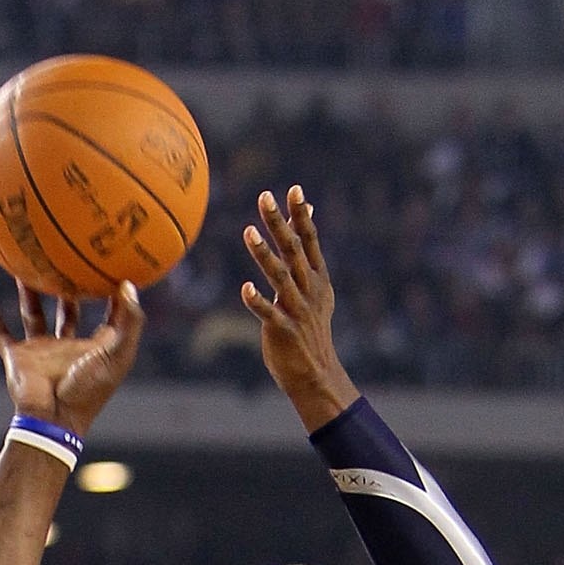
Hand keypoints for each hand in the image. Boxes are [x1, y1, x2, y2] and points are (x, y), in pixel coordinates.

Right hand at [0, 281, 143, 437]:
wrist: (51, 417)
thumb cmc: (88, 391)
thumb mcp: (118, 354)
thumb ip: (129, 321)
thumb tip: (128, 285)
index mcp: (92, 349)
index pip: (106, 318)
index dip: (113, 297)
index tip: (113, 270)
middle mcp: (66, 347)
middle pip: (67, 311)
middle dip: (68, 289)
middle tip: (66, 261)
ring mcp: (40, 351)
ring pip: (33, 314)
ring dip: (29, 293)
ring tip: (25, 267)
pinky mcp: (17, 357)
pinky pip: (0, 333)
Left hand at [241, 186, 356, 431]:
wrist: (316, 374)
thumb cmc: (309, 328)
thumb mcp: (313, 288)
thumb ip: (306, 252)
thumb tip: (307, 212)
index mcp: (317, 279)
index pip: (309, 241)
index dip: (300, 216)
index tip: (293, 190)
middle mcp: (309, 291)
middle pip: (293, 251)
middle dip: (278, 224)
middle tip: (264, 198)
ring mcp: (297, 311)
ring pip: (280, 277)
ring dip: (264, 255)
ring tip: (248, 233)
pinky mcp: (284, 331)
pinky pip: (269, 314)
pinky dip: (257, 301)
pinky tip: (245, 288)